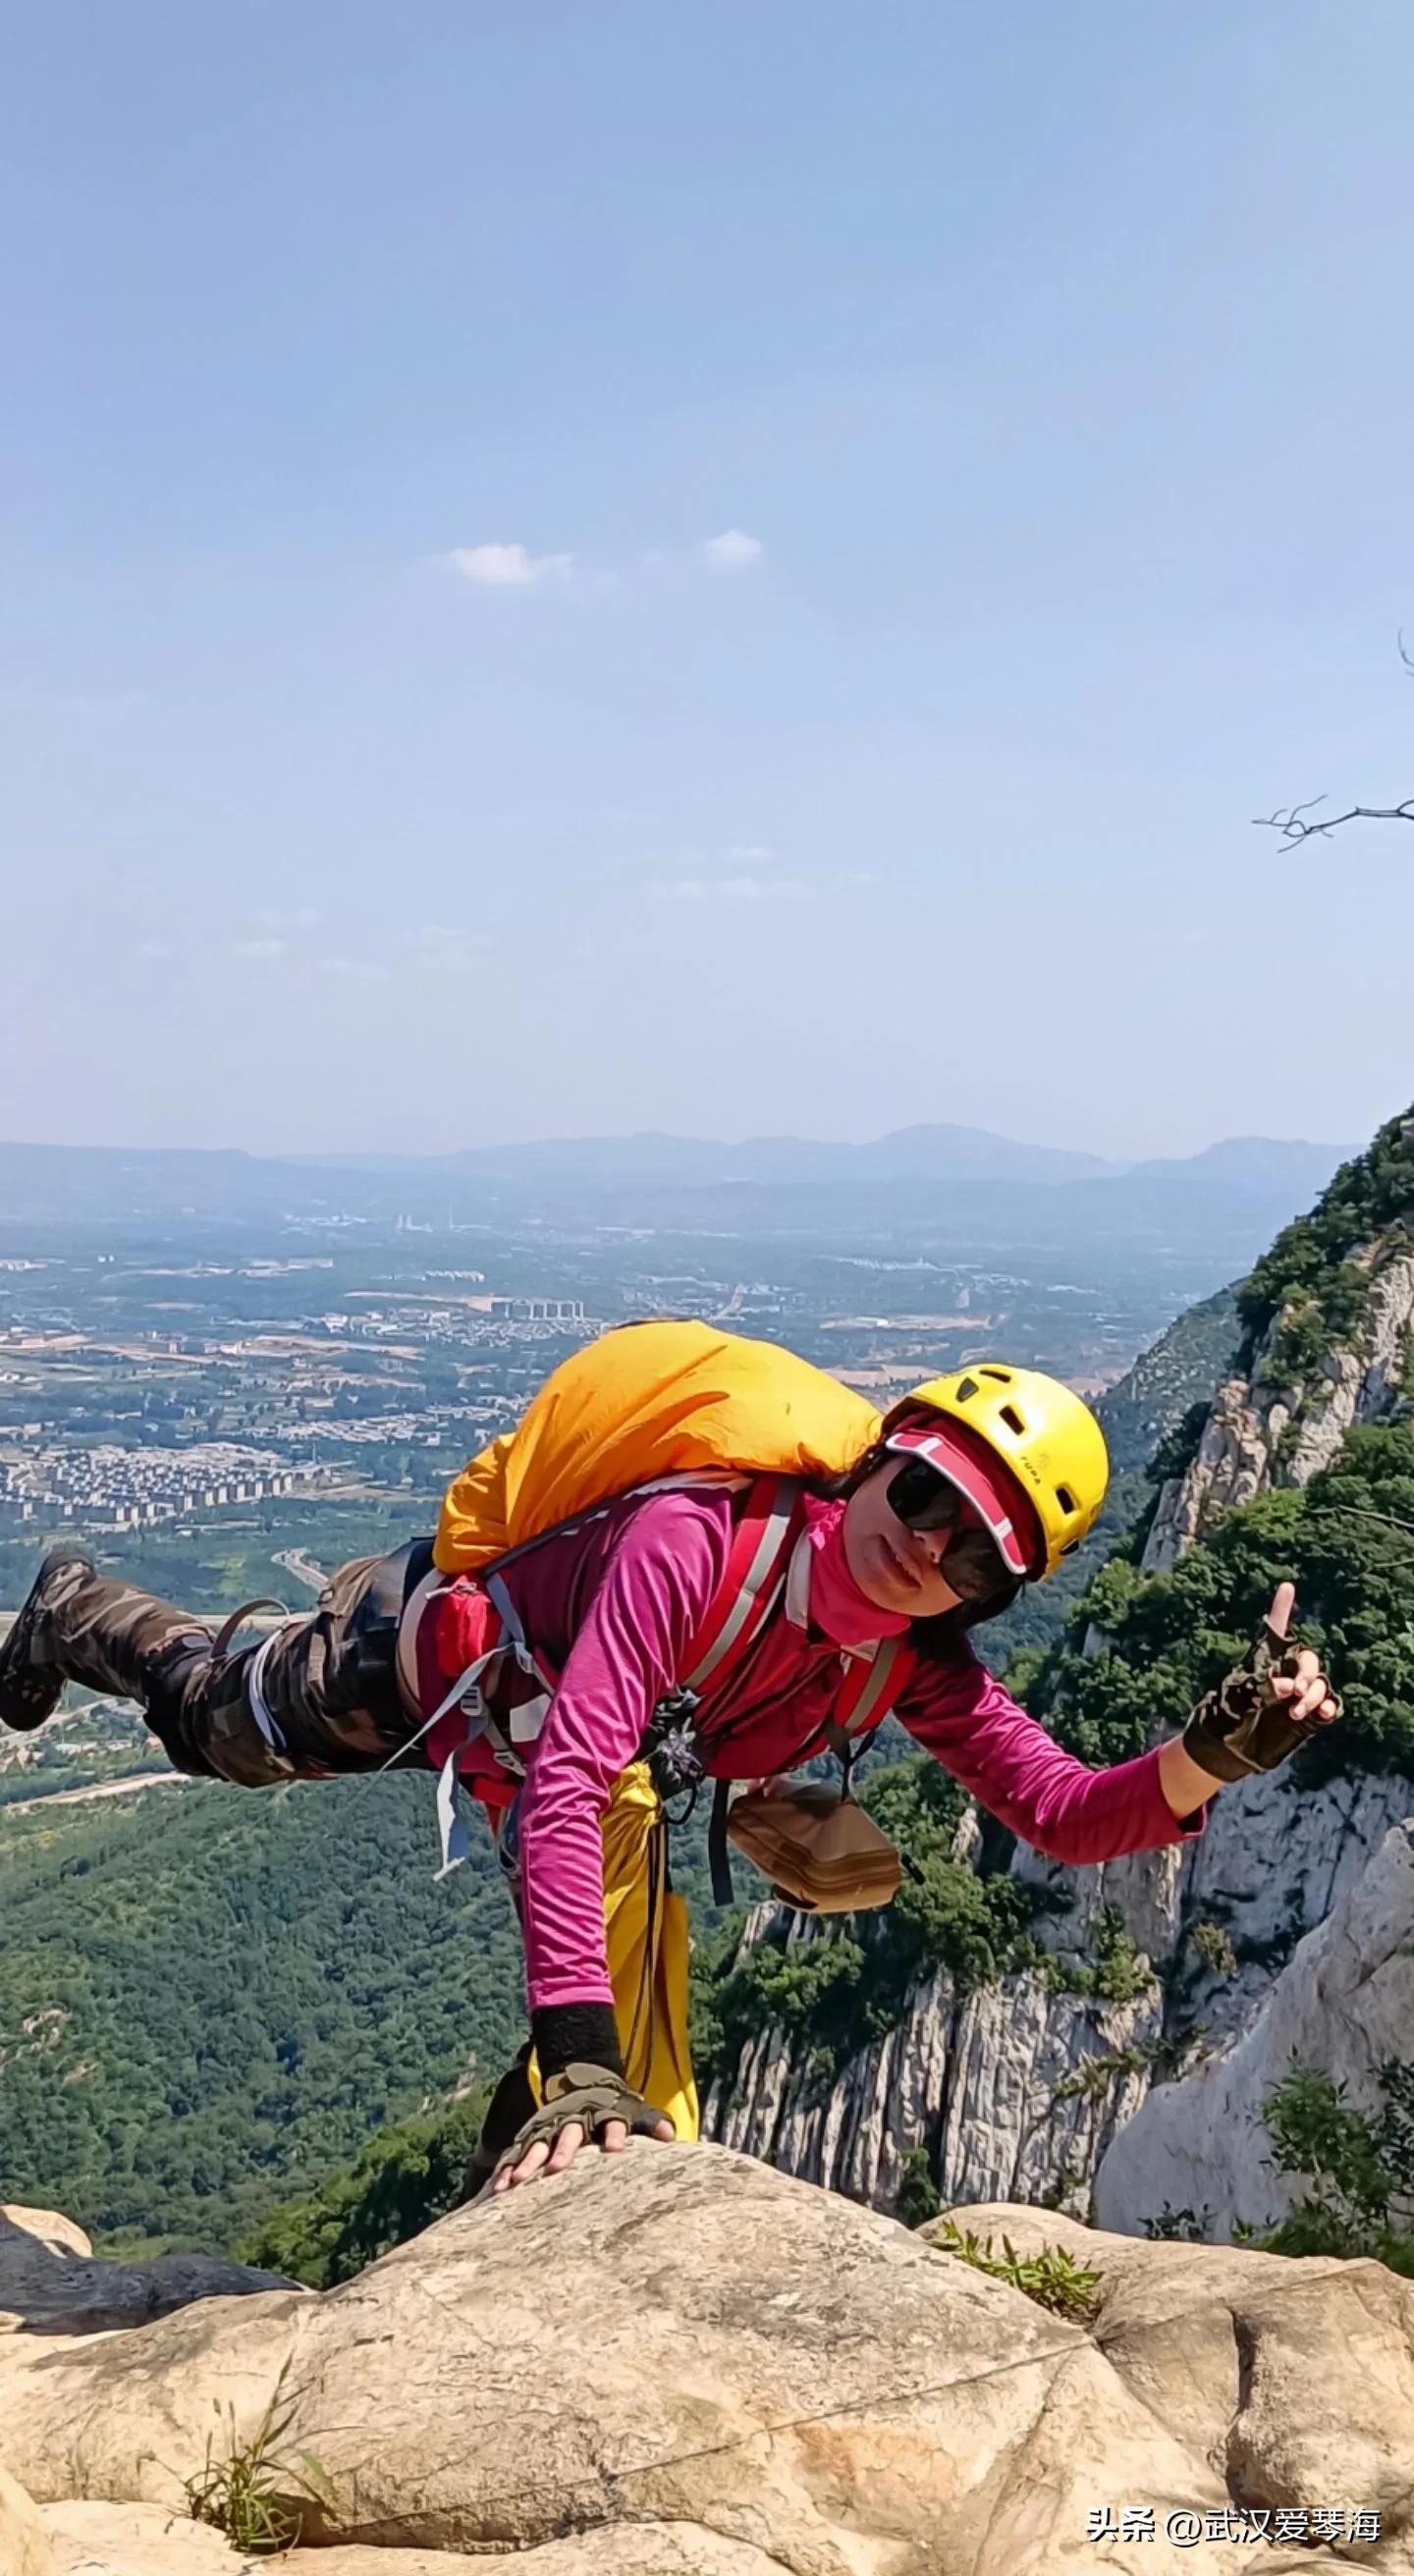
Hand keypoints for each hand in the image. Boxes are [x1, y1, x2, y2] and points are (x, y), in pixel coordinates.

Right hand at [492, 2110, 675, 2192]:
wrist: (583, 2081)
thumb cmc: (614, 2107)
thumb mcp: (634, 2110)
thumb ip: (651, 2122)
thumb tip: (671, 2136)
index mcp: (602, 2112)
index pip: (611, 2122)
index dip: (614, 2134)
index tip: (616, 2149)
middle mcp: (573, 2118)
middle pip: (569, 2134)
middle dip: (562, 2150)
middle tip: (556, 2170)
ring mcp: (550, 2125)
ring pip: (537, 2143)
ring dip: (528, 2162)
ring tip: (517, 2183)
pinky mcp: (532, 2135)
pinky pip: (516, 2153)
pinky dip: (507, 2169)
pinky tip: (497, 2189)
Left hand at [1179, 1582, 1341, 1788]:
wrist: (1227, 1749)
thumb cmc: (1224, 1718)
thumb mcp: (1236, 1698)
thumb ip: (1262, 1687)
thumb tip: (1289, 1689)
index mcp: (1263, 1662)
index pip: (1275, 1630)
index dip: (1282, 1608)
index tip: (1287, 1586)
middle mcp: (1284, 1675)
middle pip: (1308, 1660)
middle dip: (1306, 1672)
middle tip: (1293, 1690)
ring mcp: (1297, 1696)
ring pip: (1320, 1683)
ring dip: (1313, 1694)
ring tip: (1296, 1711)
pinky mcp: (1308, 1718)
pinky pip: (1329, 1706)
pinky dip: (1329, 1707)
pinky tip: (1324, 1713)